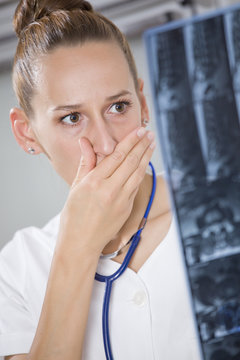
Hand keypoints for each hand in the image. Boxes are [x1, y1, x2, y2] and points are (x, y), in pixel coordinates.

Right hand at [57, 127, 154, 256]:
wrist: (81, 243)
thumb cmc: (74, 216)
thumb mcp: (75, 187)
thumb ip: (85, 163)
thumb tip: (85, 142)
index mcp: (94, 182)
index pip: (116, 155)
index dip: (130, 141)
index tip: (139, 130)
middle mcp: (110, 190)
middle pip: (131, 162)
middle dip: (142, 145)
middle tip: (149, 133)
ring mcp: (121, 200)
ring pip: (137, 173)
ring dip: (146, 156)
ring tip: (152, 144)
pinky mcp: (127, 208)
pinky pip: (136, 186)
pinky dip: (142, 172)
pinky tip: (145, 163)